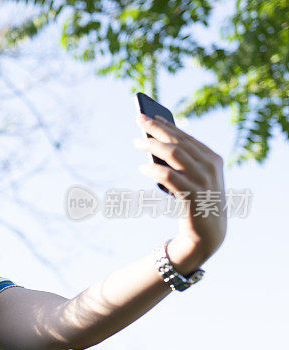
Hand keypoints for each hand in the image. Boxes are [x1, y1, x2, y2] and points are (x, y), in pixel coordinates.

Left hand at [134, 112, 226, 261]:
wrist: (209, 233)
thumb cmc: (197, 200)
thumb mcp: (194, 177)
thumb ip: (182, 161)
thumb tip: (155, 143)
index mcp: (213, 159)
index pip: (186, 137)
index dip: (168, 126)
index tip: (151, 116)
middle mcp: (211, 167)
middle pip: (179, 141)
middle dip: (157, 129)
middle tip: (139, 120)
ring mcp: (203, 181)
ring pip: (173, 154)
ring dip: (152, 145)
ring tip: (137, 142)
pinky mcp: (193, 195)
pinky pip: (168, 176)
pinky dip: (153, 169)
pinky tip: (142, 167)